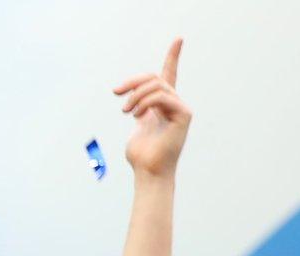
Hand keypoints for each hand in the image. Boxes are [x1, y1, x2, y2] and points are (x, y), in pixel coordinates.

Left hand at [114, 38, 189, 179]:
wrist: (148, 171)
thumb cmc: (141, 155)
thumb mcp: (137, 126)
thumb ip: (139, 109)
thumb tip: (133, 101)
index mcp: (163, 104)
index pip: (169, 75)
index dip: (173, 57)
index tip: (179, 39)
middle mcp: (175, 103)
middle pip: (155, 77)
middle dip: (133, 81)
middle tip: (116, 92)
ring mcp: (180, 108)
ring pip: (157, 85)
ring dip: (136, 94)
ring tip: (125, 110)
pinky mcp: (183, 114)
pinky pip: (162, 96)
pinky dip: (145, 102)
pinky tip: (135, 115)